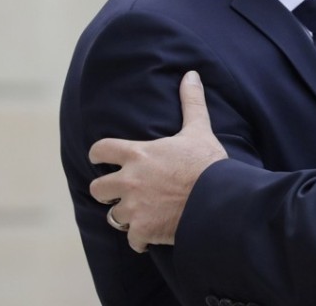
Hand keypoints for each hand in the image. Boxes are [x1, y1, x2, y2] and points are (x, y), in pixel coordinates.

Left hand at [88, 70, 227, 251]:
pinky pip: (131, 240)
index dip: (99, 155)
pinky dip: (140, 239)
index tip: (102, 159)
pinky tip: (151, 236)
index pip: (100, 150)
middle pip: (97, 188)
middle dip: (107, 191)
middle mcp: (129, 181)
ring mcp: (134, 208)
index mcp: (138, 154)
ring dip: (125, 216)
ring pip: (112, 215)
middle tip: (122, 192)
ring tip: (141, 214)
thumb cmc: (208, 163)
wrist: (218, 200)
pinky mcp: (143, 231)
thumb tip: (191, 74)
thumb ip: (191, 102)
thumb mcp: (198, 130)